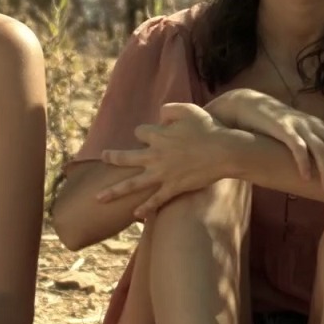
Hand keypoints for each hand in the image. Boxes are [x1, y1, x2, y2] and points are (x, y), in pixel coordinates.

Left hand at [97, 102, 232, 217]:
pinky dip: (145, 208)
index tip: (151, 135)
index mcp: (159, 136)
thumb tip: (159, 115)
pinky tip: (135, 214)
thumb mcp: (189, 110)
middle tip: (104, 157)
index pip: (140, 132)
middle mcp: (155, 156)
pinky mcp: (173, 188)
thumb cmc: (209, 129)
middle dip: (113, 157)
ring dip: (114, 191)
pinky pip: (155, 200)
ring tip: (99, 198)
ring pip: (132, 184)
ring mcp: (163, 174)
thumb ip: (170, 109)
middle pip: (126, 157)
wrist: (224, 152)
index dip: (144, 133)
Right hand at [214, 89, 323, 190]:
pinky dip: (302, 161)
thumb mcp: (298, 134)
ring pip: (319, 148)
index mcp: (320, 128)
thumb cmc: (275, 125)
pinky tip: (305, 176)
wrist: (248, 105)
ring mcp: (299, 126)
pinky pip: (296, 146)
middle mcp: (314, 126)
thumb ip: (312, 146)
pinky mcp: (282, 129)